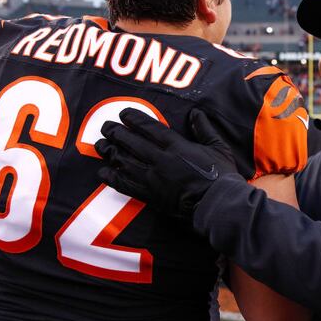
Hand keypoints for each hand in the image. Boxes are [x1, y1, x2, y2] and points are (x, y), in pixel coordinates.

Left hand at [96, 108, 237, 219]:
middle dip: (116, 133)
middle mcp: (161, 160)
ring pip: (125, 162)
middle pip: (132, 143)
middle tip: (105, 127)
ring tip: (99, 145)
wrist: (217, 206)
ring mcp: (154, 179)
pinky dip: (113, 178)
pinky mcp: (150, 196)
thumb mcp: (218, 147)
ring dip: (110, 152)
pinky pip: (126, 185)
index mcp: (177, 146)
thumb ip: (205, 129)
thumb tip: (195, 114)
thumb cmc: (221, 176)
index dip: (134, 119)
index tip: (123, 114)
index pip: (150, 128)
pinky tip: (103, 173)